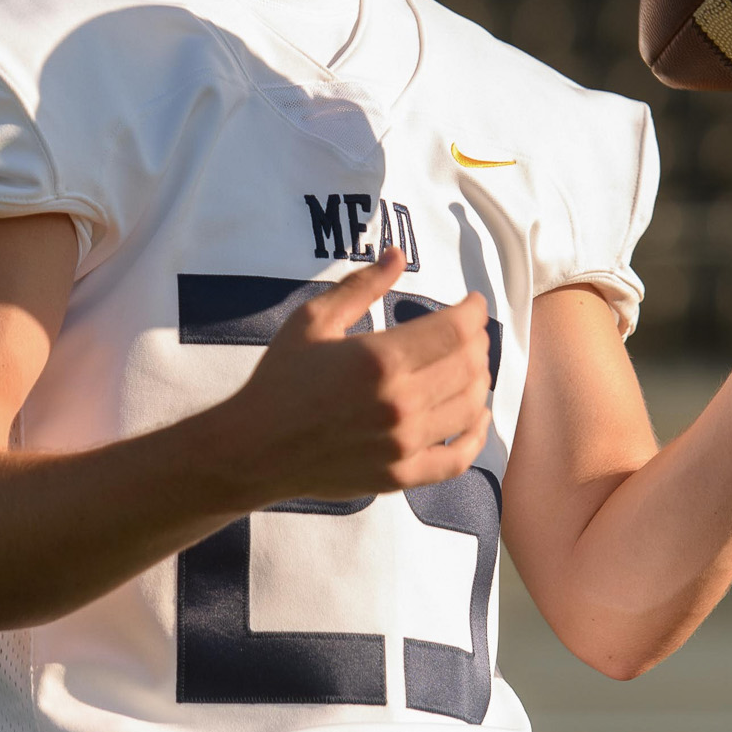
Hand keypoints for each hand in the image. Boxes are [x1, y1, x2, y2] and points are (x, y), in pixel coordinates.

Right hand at [217, 248, 494, 501]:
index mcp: (379, 359)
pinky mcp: (401, 476)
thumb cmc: (279, 379)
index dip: (474, 311)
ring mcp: (403, 444)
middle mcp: (399, 402)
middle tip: (469, 331)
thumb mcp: (312, 321)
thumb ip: (361, 286)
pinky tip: (479, 416)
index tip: (473, 303)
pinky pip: (458, 459)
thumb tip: (398, 255)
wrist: (252, 449)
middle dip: (477, 341)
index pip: (456, 329)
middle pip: (469, 365)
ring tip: (470, 366)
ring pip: (470, 406)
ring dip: (479, 381)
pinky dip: (477, 436)